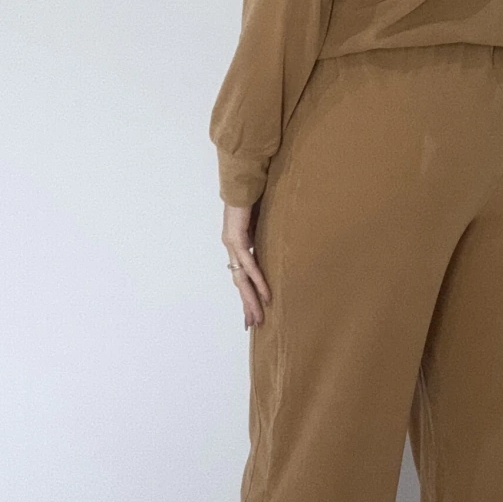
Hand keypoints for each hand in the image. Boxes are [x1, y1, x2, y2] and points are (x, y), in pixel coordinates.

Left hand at [221, 200, 271, 328]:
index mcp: (237, 244)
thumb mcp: (261, 220)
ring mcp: (232, 244)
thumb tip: (271, 243)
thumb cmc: (253, 194)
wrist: (243, 178)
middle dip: (248, 304)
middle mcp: (232, 247)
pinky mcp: (236, 238)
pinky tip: (265, 295)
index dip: (247, 294)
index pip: (242, 275)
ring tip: (259, 317)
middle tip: (254, 324)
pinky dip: (258, 280)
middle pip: (240, 283)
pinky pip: (249, 264)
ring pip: (242, 279)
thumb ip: (262, 234)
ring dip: (251, 299)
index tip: (252, 312)